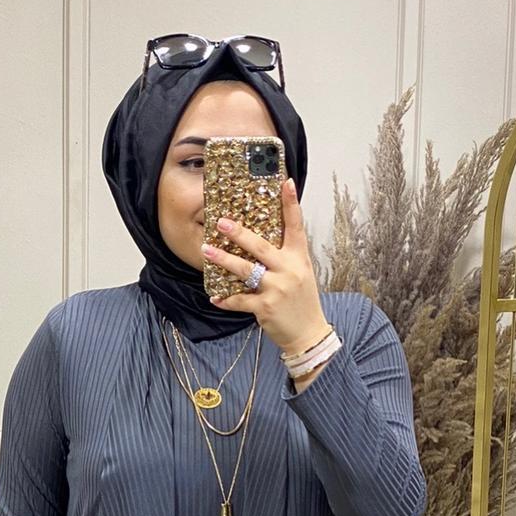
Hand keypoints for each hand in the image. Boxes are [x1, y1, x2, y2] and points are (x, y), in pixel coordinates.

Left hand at [203, 178, 329, 356]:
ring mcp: (277, 288)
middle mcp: (289, 269)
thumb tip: (261, 242)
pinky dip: (225, 300)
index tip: (285, 182)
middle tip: (221, 222)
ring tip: (206, 251)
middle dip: (239, 233)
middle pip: (261, 246)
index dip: (291, 204)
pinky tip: (214, 298)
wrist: (308, 332)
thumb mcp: (300, 273)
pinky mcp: (264, 307)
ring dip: (224, 260)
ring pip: (245, 270)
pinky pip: (239, 301)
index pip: (296, 226)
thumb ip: (284, 258)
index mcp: (299, 258)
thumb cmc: (301, 301)